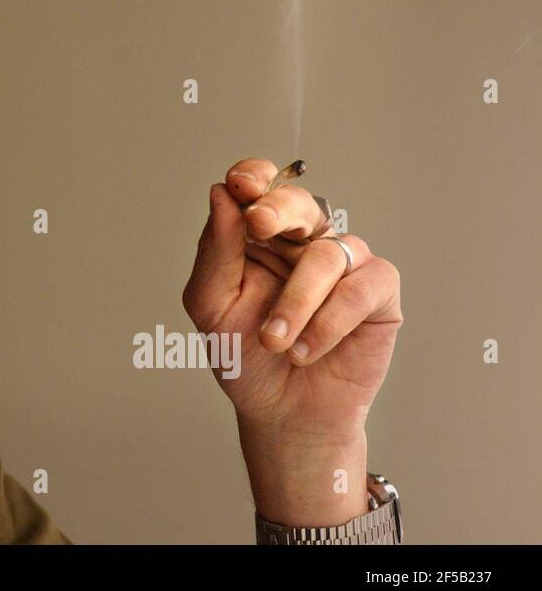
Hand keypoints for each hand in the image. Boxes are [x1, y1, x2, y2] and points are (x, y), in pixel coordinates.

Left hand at [182, 158, 403, 523]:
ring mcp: (343, 266)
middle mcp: (302, 243)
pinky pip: (364, 286)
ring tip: (275, 340)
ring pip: (328, 252)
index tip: (240, 184)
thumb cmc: (245, 357)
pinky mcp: (378, 295)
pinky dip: (331, 319)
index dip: (254, 176)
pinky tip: (307, 350)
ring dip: (297, 299)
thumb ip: (216, 252)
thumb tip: (221, 196)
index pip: (260, 187)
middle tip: (259, 224)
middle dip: (279, 208)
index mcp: (258, 237)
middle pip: (299, 202)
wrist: (281, 414)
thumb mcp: (212, 305)